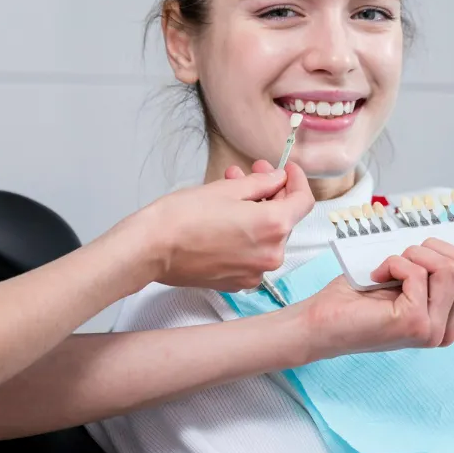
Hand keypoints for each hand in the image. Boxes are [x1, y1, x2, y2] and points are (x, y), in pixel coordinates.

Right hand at [131, 161, 313, 290]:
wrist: (150, 249)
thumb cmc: (182, 219)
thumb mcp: (227, 190)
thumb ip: (261, 183)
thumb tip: (276, 179)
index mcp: (274, 227)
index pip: (304, 201)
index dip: (297, 181)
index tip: (287, 170)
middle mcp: (271, 254)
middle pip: (284, 219)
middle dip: (270, 193)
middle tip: (251, 172)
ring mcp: (254, 272)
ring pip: (267, 235)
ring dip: (255, 211)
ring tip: (231, 189)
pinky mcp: (237, 281)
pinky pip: (252, 253)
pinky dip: (246, 234)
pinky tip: (227, 217)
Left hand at [297, 239, 453, 359]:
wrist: (320, 321)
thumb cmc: (358, 297)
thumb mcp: (410, 278)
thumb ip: (440, 272)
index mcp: (450, 320)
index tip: (432, 252)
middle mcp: (447, 330)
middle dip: (433, 249)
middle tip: (403, 260)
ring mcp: (433, 330)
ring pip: (448, 267)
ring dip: (413, 255)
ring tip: (389, 268)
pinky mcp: (414, 322)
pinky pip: (418, 272)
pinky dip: (394, 263)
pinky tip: (377, 277)